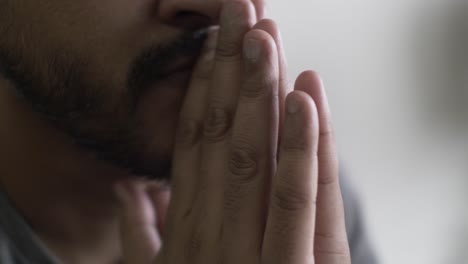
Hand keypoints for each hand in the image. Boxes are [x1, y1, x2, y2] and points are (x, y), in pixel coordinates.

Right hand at [114, 1, 350, 262]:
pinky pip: (296, 203)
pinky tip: (305, 99)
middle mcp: (209, 229)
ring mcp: (247, 250)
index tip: (207, 47)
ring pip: (254, 158)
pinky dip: (301, 150)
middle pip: (220, 137)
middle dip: (228, 71)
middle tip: (240, 14)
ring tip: (268, 39)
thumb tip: (122, 190)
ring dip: (260, 92)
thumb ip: (141, 233)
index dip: (198, 91)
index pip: (190, 145)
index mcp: (184, 226)